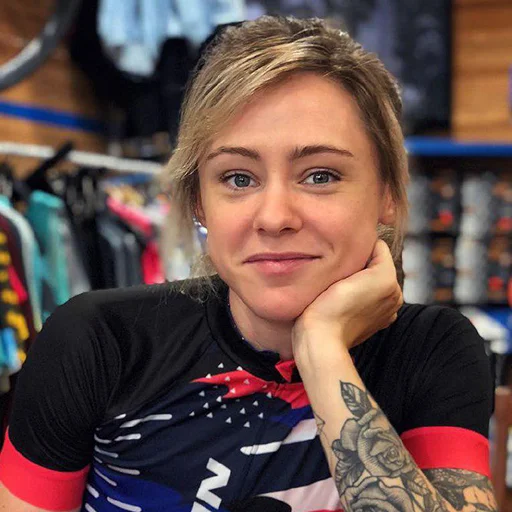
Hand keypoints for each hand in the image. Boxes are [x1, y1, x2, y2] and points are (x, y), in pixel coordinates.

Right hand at [292, 240, 402, 356]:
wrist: (321, 340)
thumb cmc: (331, 306)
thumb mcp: (348, 270)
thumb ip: (364, 253)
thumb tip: (363, 245)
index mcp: (390, 280)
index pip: (377, 248)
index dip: (358, 248)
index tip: (342, 258)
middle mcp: (395, 296)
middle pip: (375, 266)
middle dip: (359, 265)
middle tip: (339, 273)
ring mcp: (386, 312)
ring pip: (371, 281)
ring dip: (357, 281)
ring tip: (338, 287)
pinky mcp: (376, 324)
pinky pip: (368, 299)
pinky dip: (359, 297)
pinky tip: (343, 302)